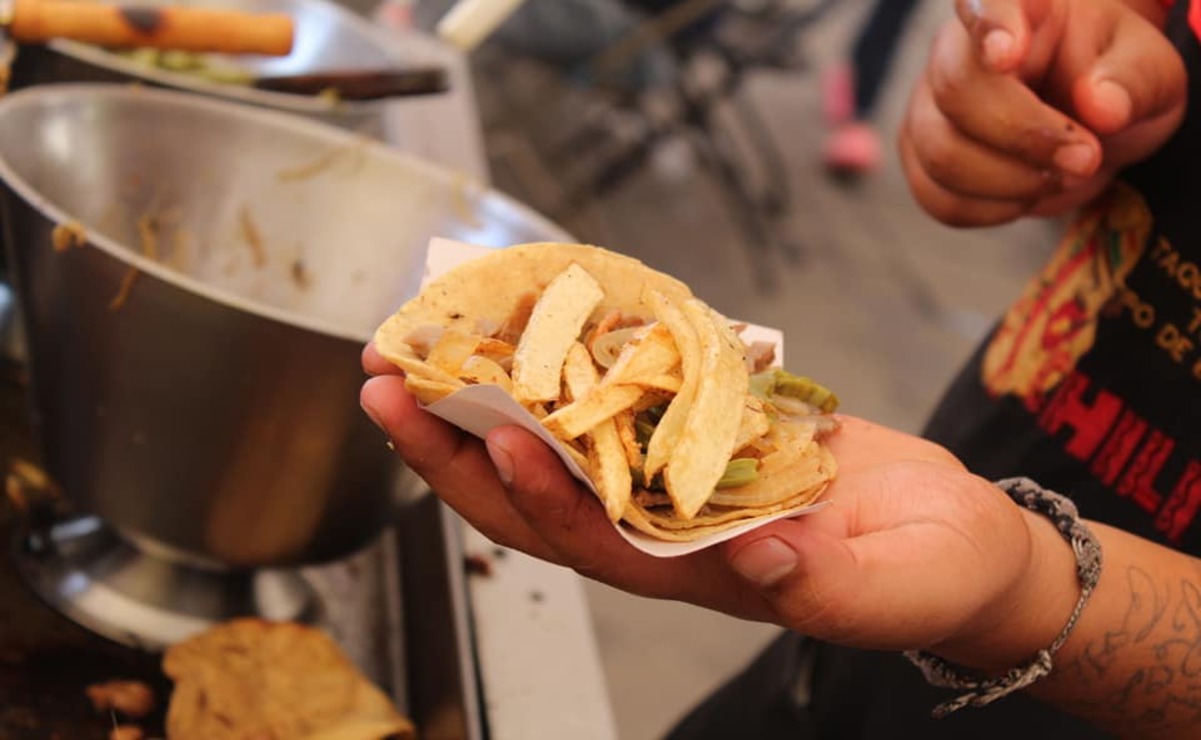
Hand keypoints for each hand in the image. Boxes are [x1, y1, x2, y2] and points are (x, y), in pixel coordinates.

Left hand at [361, 344, 1070, 659]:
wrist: (954, 536)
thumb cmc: (929, 576)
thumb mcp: (893, 589)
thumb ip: (827, 585)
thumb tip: (761, 560)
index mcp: (694, 573)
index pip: (593, 542)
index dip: (542, 499)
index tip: (501, 442)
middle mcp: (662, 524)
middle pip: (540, 489)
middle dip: (460, 444)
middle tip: (387, 384)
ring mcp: (672, 472)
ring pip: (564, 433)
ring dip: (492, 389)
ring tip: (426, 336)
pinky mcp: (696, 426)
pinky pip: (619, 386)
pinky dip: (574, 349)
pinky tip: (532, 307)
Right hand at [899, 0, 1185, 225]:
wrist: (1086, 120)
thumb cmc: (1111, 81)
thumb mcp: (1148, 71)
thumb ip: (1132, 80)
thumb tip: (1102, 106)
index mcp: (1019, 6)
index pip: (987, 3)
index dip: (990, 27)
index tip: (1007, 55)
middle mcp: (956, 48)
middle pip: (956, 92)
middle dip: (1023, 138)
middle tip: (1086, 159)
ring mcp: (929, 104)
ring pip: (940, 153)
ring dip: (1010, 182)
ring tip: (1060, 176)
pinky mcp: (920, 156)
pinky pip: (937, 196)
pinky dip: (990, 209)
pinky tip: (1025, 192)